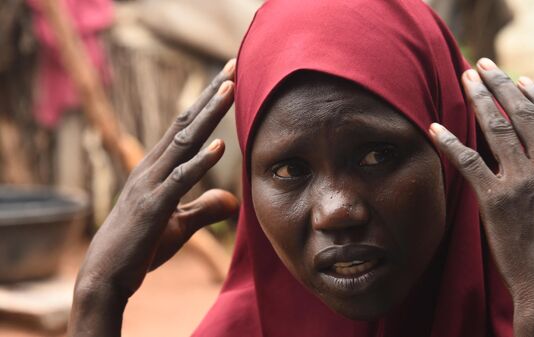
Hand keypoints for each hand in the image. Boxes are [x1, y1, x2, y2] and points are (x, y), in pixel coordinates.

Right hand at [69, 61, 237, 336]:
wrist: (107, 275)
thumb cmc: (141, 248)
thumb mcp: (180, 225)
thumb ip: (205, 208)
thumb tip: (233, 199)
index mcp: (157, 168)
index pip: (186, 127)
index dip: (208, 102)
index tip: (229, 78)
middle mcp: (152, 168)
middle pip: (186, 123)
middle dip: (211, 94)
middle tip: (233, 65)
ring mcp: (151, 185)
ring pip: (184, 142)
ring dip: (208, 116)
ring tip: (230, 89)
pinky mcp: (153, 208)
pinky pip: (179, 181)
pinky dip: (199, 163)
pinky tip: (218, 146)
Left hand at [429, 58, 533, 335]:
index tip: (522, 78)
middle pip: (523, 114)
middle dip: (502, 84)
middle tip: (484, 65)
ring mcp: (522, 181)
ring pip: (497, 128)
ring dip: (478, 98)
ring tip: (464, 78)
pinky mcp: (495, 199)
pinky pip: (468, 162)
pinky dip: (449, 142)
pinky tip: (433, 127)